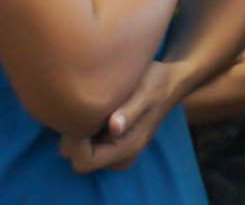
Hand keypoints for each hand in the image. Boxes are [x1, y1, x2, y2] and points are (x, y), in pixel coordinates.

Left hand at [59, 61, 180, 172]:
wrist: (171, 82)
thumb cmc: (156, 83)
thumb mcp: (144, 92)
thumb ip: (130, 111)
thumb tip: (115, 128)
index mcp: (127, 148)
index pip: (85, 161)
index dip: (74, 143)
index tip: (77, 117)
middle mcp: (122, 157)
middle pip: (80, 160)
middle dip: (74, 139)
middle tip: (81, 110)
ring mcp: (118, 153)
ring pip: (81, 154)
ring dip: (79, 135)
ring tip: (89, 110)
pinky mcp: (114, 145)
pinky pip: (88, 147)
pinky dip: (85, 133)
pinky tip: (94, 113)